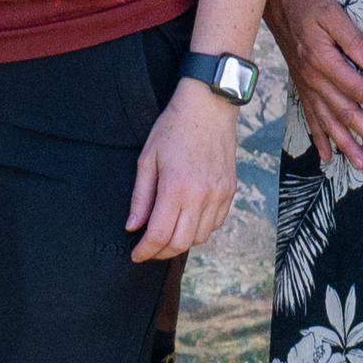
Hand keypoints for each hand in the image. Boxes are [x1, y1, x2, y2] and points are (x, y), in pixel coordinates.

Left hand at [127, 80, 241, 262]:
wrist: (209, 107)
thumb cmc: (173, 128)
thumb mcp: (147, 159)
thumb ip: (140, 197)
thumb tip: (133, 226)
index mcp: (177, 187)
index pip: (159, 234)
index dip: (146, 251)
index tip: (136, 255)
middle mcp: (201, 196)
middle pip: (181, 242)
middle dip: (161, 252)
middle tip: (148, 250)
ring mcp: (219, 195)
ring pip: (200, 237)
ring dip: (181, 243)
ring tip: (166, 236)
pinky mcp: (230, 191)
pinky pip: (215, 224)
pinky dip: (200, 231)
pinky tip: (187, 222)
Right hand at [266, 0, 362, 175]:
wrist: (278, 4)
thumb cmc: (308, 5)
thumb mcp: (332, 13)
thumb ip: (353, 38)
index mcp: (323, 62)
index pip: (358, 88)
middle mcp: (314, 80)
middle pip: (345, 113)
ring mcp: (307, 87)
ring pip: (328, 122)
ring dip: (346, 145)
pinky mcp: (302, 88)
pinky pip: (310, 118)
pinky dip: (319, 139)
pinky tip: (327, 156)